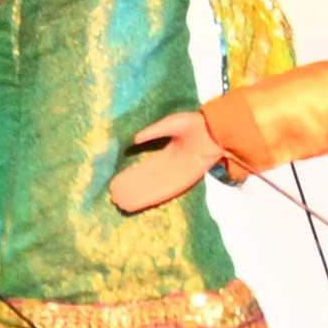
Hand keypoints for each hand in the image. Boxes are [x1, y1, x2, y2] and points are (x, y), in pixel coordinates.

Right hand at [108, 108, 224, 215]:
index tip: (117, 182)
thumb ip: (152, 132)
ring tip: (119, 203)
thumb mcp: (169, 125)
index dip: (132, 176)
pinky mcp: (183, 181)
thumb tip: (134, 140)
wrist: (214, 130)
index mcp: (167, 154)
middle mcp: (170, 168)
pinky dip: (149, 199)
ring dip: (137, 197)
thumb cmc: (194, 124)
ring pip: (152, 189)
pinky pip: (163, 193)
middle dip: (131, 189)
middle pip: (146, 182)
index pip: (145, 169)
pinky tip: (137, 203)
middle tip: (113, 196)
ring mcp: (176, 176)